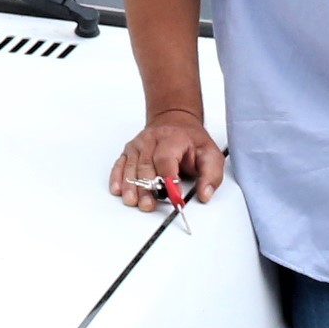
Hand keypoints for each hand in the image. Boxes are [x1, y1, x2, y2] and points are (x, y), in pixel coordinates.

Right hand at [110, 108, 224, 211]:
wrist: (175, 122)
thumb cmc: (191, 142)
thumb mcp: (210, 155)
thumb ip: (211, 176)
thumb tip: (204, 194)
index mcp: (173, 139)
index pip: (167, 159)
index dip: (169, 179)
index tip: (174, 196)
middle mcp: (152, 140)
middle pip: (146, 165)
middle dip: (147, 188)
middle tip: (150, 205)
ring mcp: (138, 145)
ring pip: (131, 167)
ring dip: (131, 186)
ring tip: (134, 201)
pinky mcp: (129, 151)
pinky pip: (120, 165)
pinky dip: (118, 178)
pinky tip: (118, 190)